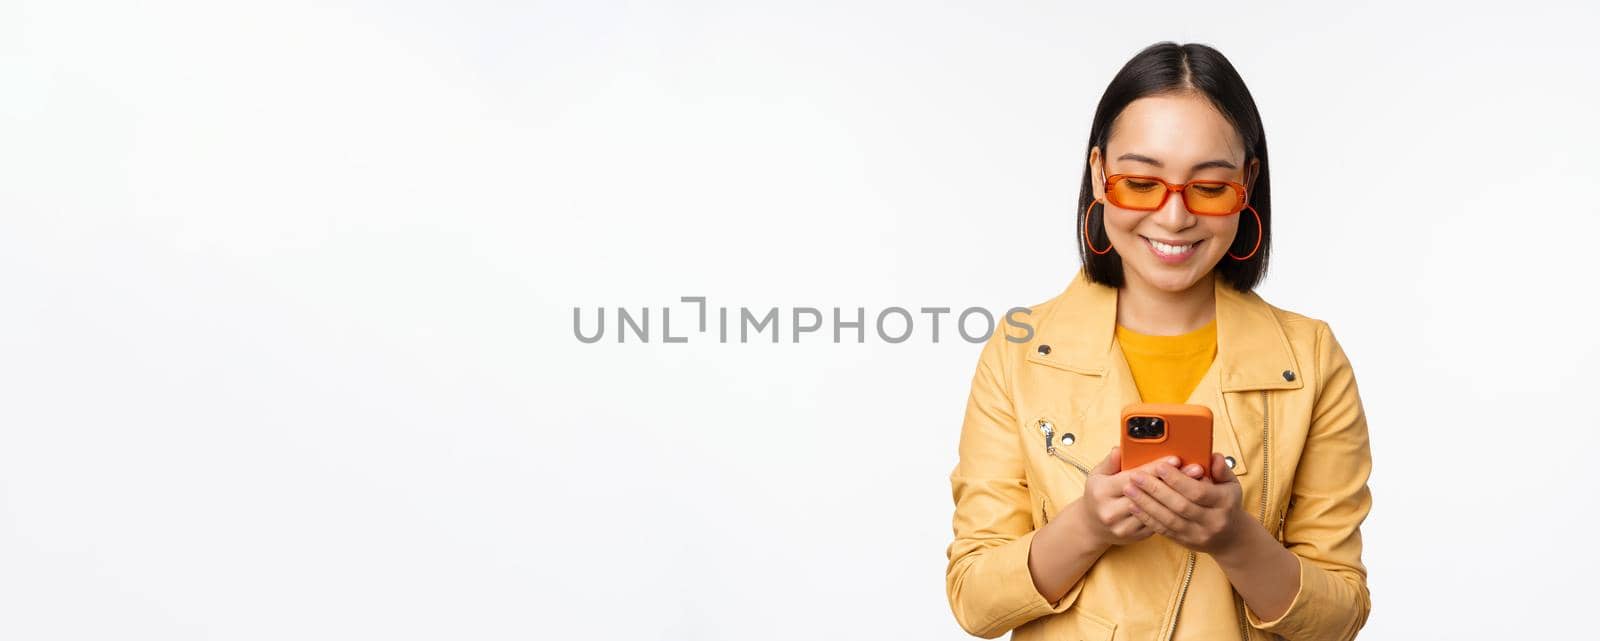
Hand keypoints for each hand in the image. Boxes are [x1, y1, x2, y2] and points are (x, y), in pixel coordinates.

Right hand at [1072, 446, 1203, 547]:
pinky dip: (1174, 511)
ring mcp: (1124, 527)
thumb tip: (1119, 449)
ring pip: (1157, 511)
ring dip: (1179, 497)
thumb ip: (1110, 462)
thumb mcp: (1097, 475)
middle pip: (1149, 494)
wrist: (1092, 526)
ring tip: (1199, 485)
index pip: (1134, 477)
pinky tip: (1189, 501)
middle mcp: (1111, 511)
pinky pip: (1158, 523)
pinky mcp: (1135, 537)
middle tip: (1196, 470)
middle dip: (1174, 481)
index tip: (1176, 459)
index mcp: (1102, 492)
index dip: (1156, 467)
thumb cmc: (1098, 495)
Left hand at [1122, 452, 1246, 554]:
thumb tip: (1213, 456)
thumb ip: (1221, 469)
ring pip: (1168, 520)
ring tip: (1130, 489)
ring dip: (1146, 504)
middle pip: (1180, 506)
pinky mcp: (1185, 542)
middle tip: (1136, 476)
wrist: (1230, 537)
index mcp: (1224, 503)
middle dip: (1155, 490)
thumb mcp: (1230, 484)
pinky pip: (1163, 530)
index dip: (1177, 480)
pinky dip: (1147, 517)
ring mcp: (1198, 534)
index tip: (1160, 466)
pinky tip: (1134, 506)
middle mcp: (1212, 521)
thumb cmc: (1227, 503)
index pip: (1198, 492)